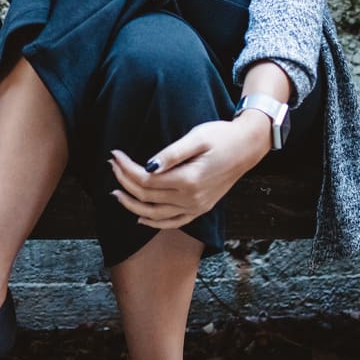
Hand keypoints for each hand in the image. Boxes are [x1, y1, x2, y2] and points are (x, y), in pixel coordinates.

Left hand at [108, 117, 271, 229]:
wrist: (247, 147)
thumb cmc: (221, 137)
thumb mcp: (197, 138)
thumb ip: (172, 153)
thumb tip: (148, 166)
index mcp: (189, 180)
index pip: (147, 181)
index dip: (127, 169)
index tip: (115, 155)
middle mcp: (192, 199)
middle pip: (148, 197)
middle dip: (125, 181)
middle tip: (112, 165)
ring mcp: (197, 207)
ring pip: (156, 214)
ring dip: (133, 205)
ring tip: (116, 192)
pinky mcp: (200, 208)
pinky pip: (173, 222)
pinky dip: (154, 222)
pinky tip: (140, 217)